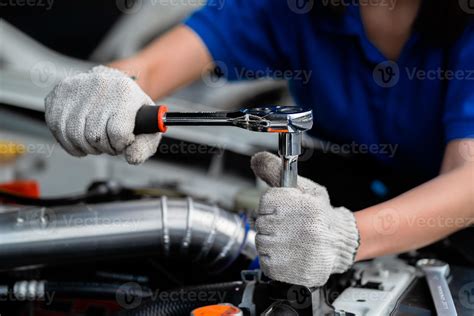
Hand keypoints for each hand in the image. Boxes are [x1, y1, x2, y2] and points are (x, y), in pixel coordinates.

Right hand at [45, 66, 160, 164]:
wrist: (113, 85)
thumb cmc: (131, 109)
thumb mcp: (148, 126)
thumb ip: (144, 146)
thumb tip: (131, 158)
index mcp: (125, 91)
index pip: (118, 133)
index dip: (121, 144)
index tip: (123, 140)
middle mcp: (99, 85)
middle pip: (95, 137)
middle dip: (104, 147)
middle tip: (109, 141)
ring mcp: (75, 88)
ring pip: (74, 136)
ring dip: (86, 146)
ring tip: (97, 138)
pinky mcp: (57, 94)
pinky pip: (58, 131)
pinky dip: (70, 142)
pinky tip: (82, 137)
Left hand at [251, 152, 359, 286]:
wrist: (339, 243)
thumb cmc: (320, 214)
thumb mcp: (303, 186)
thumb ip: (277, 172)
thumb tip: (257, 160)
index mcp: (305, 205)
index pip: (266, 201)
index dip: (273, 204)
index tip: (286, 208)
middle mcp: (303, 229)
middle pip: (261, 222)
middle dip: (271, 222)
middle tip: (290, 225)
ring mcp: (297, 252)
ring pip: (261, 242)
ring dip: (271, 241)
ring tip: (291, 239)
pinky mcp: (290, 271)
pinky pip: (266, 262)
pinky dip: (273, 258)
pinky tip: (289, 253)